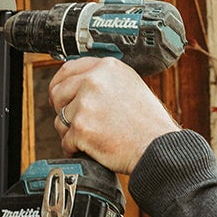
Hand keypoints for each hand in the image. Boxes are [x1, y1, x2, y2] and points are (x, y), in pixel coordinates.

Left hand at [50, 57, 182, 174]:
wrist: (158, 147)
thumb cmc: (150, 123)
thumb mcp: (131, 86)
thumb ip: (105, 80)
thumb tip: (78, 84)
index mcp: (107, 67)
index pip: (68, 69)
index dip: (60, 84)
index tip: (59, 95)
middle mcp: (94, 81)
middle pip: (58, 93)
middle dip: (62, 109)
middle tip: (74, 121)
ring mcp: (86, 104)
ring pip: (60, 119)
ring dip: (71, 131)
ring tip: (92, 137)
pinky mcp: (81, 128)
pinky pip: (66, 140)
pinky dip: (75, 148)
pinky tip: (90, 149)